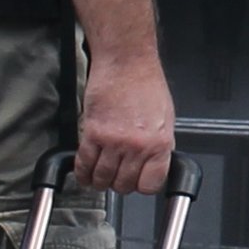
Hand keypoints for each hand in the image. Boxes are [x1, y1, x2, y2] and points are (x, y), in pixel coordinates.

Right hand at [78, 54, 176, 192]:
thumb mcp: (165, 117)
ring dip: (99, 180)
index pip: (151, 183)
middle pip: (124, 184)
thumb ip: (159, 144)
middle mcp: (138, 145)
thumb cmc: (146, 84)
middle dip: (119, 184)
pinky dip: (83, 172)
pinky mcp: (92, 133)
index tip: (138, 182)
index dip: (143, 185)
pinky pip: (84, 164)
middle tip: (116, 176)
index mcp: (160, 142)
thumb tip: (154, 164)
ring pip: (102, 178)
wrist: (126, 63)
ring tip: (100, 176)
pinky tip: (84, 172)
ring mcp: (114, 141)